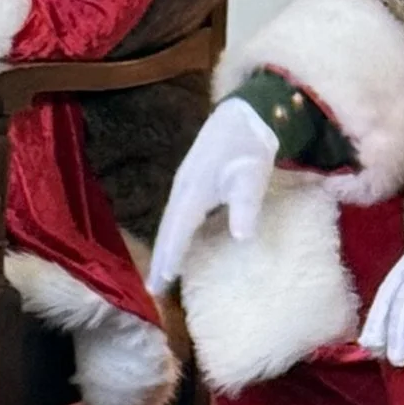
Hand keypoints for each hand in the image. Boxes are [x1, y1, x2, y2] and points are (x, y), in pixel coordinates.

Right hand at [147, 99, 279, 293]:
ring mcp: (184, 184)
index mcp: (194, 192)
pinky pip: (176, 214)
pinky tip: (176, 244)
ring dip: (163, 247)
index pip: (177, 232)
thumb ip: (245, 207)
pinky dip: (172, 234)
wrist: (245, 114)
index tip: (161, 284)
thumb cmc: (249, 147)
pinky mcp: (191, 180)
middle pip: (166, 230)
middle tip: (151, 289)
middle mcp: (182, 190)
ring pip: (169, 222)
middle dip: (158, 259)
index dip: (169, 258)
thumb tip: (240, 238)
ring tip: (158, 274)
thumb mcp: (252, 177)